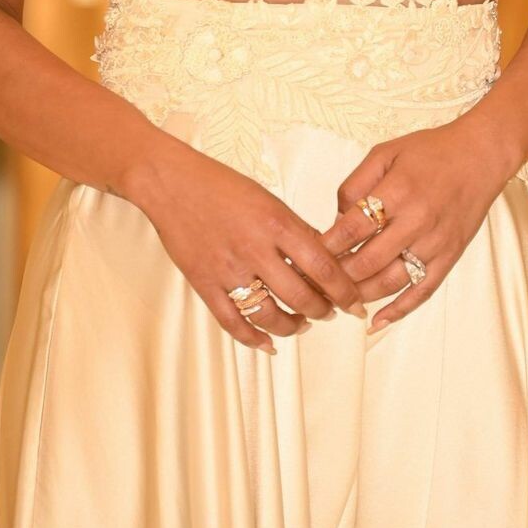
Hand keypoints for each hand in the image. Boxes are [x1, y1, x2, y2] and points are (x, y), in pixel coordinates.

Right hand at [134, 134, 368, 354]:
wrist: (171, 183)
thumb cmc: (221, 185)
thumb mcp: (269, 199)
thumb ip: (296, 229)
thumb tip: (326, 257)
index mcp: (277, 223)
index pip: (323, 267)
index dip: (344, 291)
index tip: (356, 302)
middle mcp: (255, 249)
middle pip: (301, 296)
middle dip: (322, 311)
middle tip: (330, 313)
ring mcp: (228, 269)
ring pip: (270, 315)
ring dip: (292, 327)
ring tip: (302, 324)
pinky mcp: (204, 284)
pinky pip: (233, 322)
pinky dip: (253, 339)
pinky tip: (268, 344)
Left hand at [319, 114, 516, 332]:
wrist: (480, 156)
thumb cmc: (430, 151)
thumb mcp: (385, 153)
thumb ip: (355, 185)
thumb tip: (335, 221)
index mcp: (397, 191)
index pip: (352, 229)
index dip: (326, 246)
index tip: (307, 256)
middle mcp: (416, 220)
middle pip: (367, 261)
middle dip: (336, 276)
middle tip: (315, 283)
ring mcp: (434, 243)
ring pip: (390, 281)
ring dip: (360, 295)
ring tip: (337, 300)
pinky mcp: (449, 257)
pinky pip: (421, 291)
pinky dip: (398, 310)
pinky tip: (376, 321)